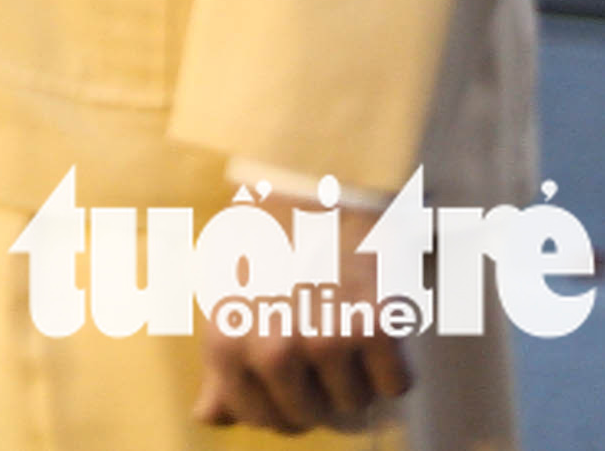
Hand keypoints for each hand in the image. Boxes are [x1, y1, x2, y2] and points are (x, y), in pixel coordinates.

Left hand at [195, 199, 414, 431]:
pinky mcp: (377, 329)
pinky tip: (375, 331)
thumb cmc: (261, 239)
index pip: (261, 419)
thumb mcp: (222, 296)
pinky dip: (393, 369)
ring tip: (344, 333)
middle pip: (311, 419)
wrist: (312, 185)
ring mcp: (328, 341)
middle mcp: (275, 351)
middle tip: (322, 358)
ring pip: (355, 405)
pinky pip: (396, 387)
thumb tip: (208, 418)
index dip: (281, 411)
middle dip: (319, 398)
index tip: (292, 389)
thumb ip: (221, 363)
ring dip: (357, 381)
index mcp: (228, 344)